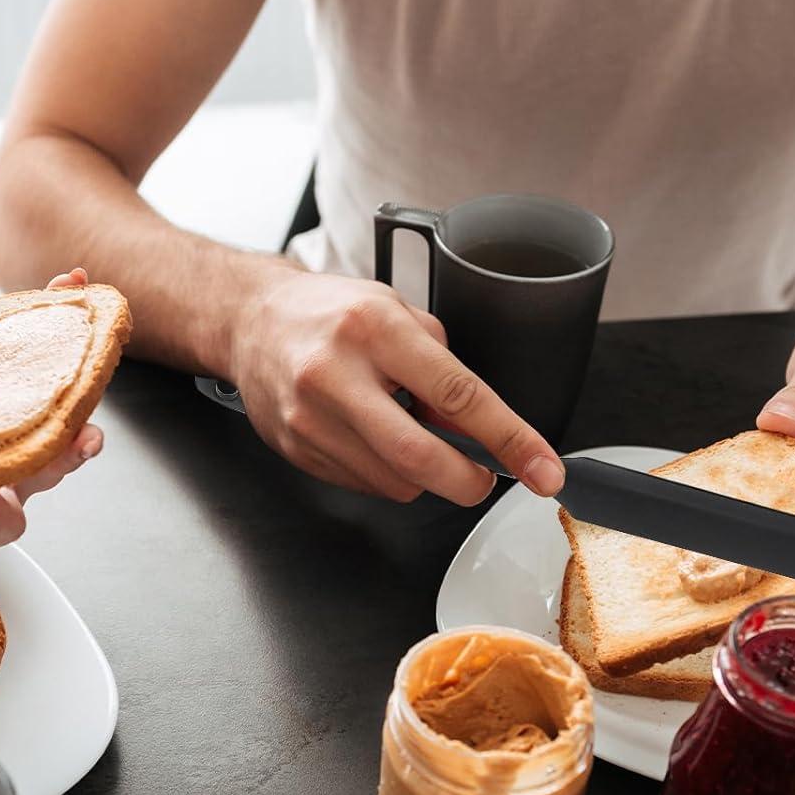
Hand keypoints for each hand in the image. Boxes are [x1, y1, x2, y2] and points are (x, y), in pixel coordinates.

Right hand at [225, 270, 563, 502]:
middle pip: (422, 459)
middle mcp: (336, 375)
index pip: (460, 396)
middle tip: (482, 477)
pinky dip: (383, 471)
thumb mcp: (394, 311)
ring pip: (394, 482)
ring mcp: (310, 418)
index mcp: (375, 329)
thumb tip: (477, 426)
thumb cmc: (327, 313)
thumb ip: (440, 364)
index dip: (511, 439)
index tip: (546, 469)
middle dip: (468, 481)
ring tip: (401, 428)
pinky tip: (368, 435)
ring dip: (420, 473)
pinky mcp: (296, 448)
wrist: (248, 322)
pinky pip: (363, 484)